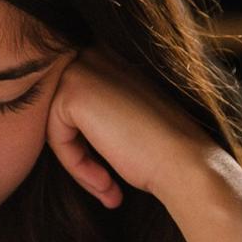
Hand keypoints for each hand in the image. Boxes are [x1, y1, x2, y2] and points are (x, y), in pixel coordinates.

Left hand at [45, 52, 215, 207]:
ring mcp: (83, 69)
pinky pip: (55, 137)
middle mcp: (96, 54)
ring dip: (79, 164)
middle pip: (63, 115)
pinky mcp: (73, 91)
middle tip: (106, 187)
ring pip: (56, 127)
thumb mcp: (125, 120)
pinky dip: (75, 165)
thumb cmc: (164, 150)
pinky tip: (105, 182)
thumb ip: (96, 113)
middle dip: (80, 155)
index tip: (110, 176)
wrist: (186, 163)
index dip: (88, 145)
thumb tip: (64, 129)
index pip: (75, 106)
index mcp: (110, 56)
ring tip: (107, 188)